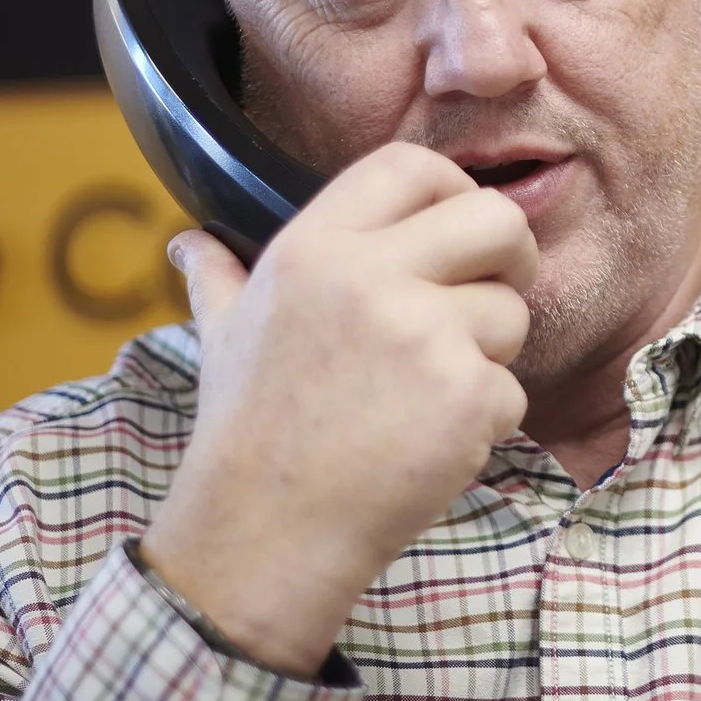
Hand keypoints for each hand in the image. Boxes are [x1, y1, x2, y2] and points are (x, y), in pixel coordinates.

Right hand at [141, 142, 534, 676]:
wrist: (263, 535)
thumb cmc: (249, 431)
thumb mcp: (224, 336)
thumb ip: (219, 278)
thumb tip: (186, 242)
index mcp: (314, 246)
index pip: (412, 165)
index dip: (453, 188)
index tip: (457, 231)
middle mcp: (370, 276)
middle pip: (497, 218)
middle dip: (511, 257)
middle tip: (490, 293)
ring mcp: (423, 334)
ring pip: (513, 312)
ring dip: (488, 356)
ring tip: (421, 396)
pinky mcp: (467, 394)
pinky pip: (513, 388)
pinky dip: (485, 421)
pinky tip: (426, 444)